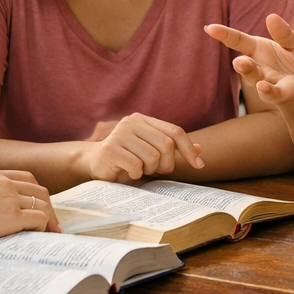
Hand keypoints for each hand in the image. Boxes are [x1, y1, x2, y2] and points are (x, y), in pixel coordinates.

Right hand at [0, 169, 58, 245]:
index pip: (28, 179)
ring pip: (43, 206)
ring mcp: (9, 198)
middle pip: (40, 192)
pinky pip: (39, 219)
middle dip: (48, 208)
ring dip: (47, 221)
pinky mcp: (11, 216)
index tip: (41, 207)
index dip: (37, 194)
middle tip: (51, 225)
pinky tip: (36, 236)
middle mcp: (5, 183)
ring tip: (46, 234)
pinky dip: (43, 228)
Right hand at [79, 113, 202, 181]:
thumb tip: (199, 149)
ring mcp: (119, 134)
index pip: (175, 131)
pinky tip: (127, 172)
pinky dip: (135, 174)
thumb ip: (173, 149)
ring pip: (152, 157)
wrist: (93, 162)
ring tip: (139, 169)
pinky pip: (135, 166)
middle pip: (166, 145)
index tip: (199, 166)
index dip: (188, 149)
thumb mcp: (151, 152)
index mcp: (144, 119)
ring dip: (149, 169)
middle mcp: (132, 122)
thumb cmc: (127, 157)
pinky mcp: (110, 149)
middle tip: (159, 171)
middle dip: (167, 164)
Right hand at [205, 15, 293, 112]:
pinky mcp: (281, 95)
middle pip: (243, 62)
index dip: (224, 34)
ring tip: (242, 64)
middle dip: (238, 59)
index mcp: (260, 49)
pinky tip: (263, 86)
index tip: (209, 28)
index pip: (238, 40)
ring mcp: (268, 81)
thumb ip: (284, 33)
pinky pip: (272, 93)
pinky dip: (267, 90)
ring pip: (254, 78)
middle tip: (234, 54)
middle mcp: (260, 66)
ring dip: (248, 72)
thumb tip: (271, 17)